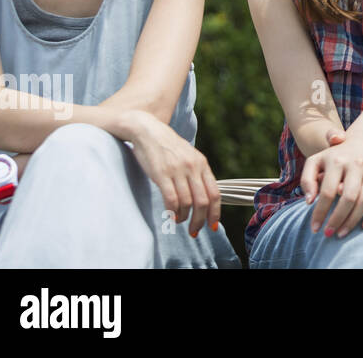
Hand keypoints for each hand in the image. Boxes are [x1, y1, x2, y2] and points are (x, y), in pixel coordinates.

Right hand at [122, 110, 220, 237]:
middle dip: (200, 220)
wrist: (147, 130)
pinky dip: (173, 211)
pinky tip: (171, 216)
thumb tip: (203, 196)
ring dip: (184, 217)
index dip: (215, 213)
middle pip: (203, 201)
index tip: (213, 226)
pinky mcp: (162, 174)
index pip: (215, 193)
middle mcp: (193, 167)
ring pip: (188, 203)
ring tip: (179, 221)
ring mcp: (178, 170)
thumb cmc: (167, 147)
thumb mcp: (188, 156)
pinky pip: (171, 198)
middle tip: (195, 231)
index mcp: (202, 164)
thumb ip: (196, 173)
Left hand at [301, 130, 362, 237]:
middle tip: (328, 234)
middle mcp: (356, 164)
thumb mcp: (315, 162)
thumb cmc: (333, 157)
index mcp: (337, 161)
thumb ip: (307, 180)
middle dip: (337, 219)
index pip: (327, 192)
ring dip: (353, 221)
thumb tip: (309, 201)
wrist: (362, 142)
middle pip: (348, 198)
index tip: (314, 228)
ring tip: (341, 233)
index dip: (320, 212)